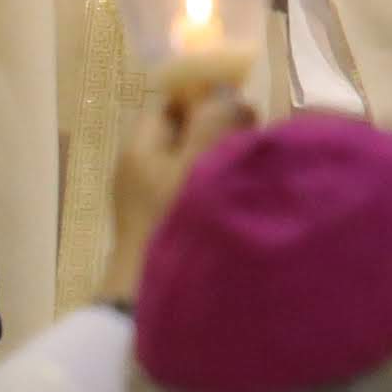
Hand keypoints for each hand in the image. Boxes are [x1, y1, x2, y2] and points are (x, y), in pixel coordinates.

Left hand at [97, 80, 262, 301]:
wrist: (148, 294)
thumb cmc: (173, 218)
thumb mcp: (200, 161)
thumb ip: (216, 120)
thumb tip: (230, 97)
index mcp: (140, 147)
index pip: (171, 103)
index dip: (203, 97)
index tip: (240, 105)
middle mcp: (140, 170)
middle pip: (184, 134)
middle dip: (219, 131)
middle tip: (251, 142)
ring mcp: (149, 201)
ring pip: (192, 163)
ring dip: (221, 162)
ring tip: (248, 173)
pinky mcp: (162, 226)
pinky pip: (193, 192)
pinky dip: (215, 189)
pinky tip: (237, 200)